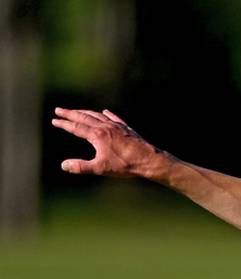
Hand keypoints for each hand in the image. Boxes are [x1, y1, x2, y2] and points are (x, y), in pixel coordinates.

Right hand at [50, 107, 164, 178]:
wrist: (149, 160)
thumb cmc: (125, 165)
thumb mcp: (101, 168)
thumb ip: (81, 167)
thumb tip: (63, 166)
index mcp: (97, 135)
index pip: (76, 127)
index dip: (64, 124)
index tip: (54, 121)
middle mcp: (105, 127)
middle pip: (84, 117)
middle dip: (70, 113)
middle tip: (59, 110)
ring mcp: (117, 126)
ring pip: (97, 116)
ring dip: (85, 112)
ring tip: (77, 111)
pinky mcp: (127, 129)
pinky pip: (114, 118)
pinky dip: (107, 114)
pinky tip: (105, 112)